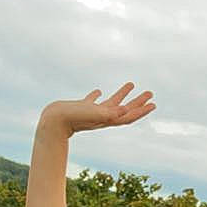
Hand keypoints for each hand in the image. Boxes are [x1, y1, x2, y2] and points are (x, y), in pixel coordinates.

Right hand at [40, 83, 155, 137]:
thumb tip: (125, 111)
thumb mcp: (93, 114)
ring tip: (131, 84)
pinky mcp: (81, 108)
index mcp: (107, 119)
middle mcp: (102, 117)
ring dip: (122, 95)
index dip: (141, 110)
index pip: (128, 116)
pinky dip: (96, 96)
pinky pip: (91, 101)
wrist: (52, 122)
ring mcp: (92, 113)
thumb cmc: (73, 118)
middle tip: (150, 93)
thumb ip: (108, 113)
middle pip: (124, 110)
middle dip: (138, 102)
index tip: (153, 104)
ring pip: (110, 103)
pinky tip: (98, 91)